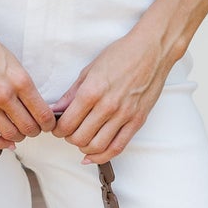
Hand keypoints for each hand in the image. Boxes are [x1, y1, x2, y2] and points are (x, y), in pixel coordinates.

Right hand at [0, 32, 56, 148]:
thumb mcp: (14, 63)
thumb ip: (24, 86)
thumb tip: (36, 108)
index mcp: (20, 81)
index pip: (43, 114)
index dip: (48, 124)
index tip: (47, 125)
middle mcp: (4, 94)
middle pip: (28, 127)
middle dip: (34, 131)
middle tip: (33, 129)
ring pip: (10, 134)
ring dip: (18, 137)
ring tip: (18, 132)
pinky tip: (5, 143)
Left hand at [50, 26, 173, 163]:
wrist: (152, 50)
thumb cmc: (121, 55)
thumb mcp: (89, 70)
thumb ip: (71, 94)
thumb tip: (55, 110)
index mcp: (92, 91)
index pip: (67, 124)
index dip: (57, 130)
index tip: (57, 127)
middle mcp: (107, 106)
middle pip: (79, 138)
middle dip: (69, 138)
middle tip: (68, 132)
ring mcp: (124, 115)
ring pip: (97, 146)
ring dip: (84, 147)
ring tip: (82, 139)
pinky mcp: (137, 121)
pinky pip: (117, 147)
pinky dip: (102, 156)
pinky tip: (93, 155)